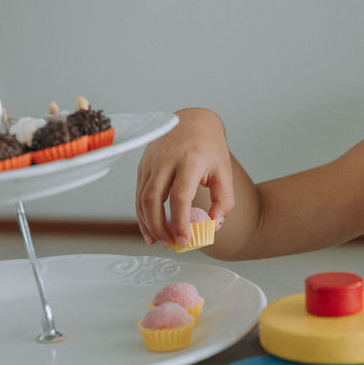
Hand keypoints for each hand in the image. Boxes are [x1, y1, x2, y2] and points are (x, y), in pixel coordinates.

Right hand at [136, 108, 235, 247]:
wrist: (193, 120)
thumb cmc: (209, 147)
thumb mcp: (224, 171)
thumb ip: (224, 200)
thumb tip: (214, 225)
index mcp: (190, 159)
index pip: (180, 196)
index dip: (181, 222)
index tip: (185, 240)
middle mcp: (166, 159)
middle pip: (154, 199)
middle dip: (159, 227)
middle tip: (169, 244)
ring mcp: (151, 161)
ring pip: (142, 198)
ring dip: (148, 223)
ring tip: (159, 241)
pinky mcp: (143, 165)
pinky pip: (138, 194)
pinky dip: (142, 213)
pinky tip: (150, 228)